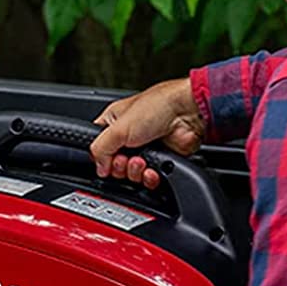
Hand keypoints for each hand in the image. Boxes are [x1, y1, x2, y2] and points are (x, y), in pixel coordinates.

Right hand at [89, 77, 205, 188]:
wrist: (188, 113)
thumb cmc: (158, 106)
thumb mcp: (117, 127)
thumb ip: (100, 148)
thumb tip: (98, 167)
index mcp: (115, 122)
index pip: (99, 147)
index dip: (101, 158)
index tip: (107, 160)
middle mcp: (129, 136)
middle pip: (114, 165)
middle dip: (120, 166)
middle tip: (127, 158)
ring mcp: (145, 149)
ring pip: (131, 174)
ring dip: (135, 172)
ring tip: (142, 161)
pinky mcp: (160, 160)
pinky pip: (149, 179)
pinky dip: (149, 178)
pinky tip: (152, 169)